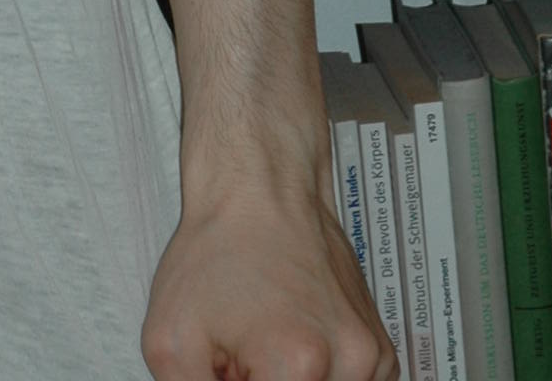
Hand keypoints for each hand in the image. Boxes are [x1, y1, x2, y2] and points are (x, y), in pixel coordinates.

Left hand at [141, 163, 394, 380]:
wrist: (261, 188)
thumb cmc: (217, 249)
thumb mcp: (171, 340)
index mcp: (298, 368)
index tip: (230, 369)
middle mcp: (349, 364)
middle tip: (242, 358)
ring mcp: (371, 358)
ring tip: (266, 347)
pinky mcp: (380, 350)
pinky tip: (294, 343)